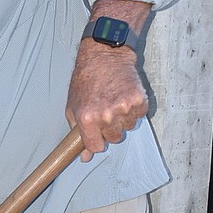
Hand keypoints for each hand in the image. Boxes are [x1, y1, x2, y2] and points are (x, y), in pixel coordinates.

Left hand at [66, 41, 148, 161]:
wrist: (104, 55)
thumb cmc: (86, 80)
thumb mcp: (73, 107)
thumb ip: (78, 133)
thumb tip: (85, 157)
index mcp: (87, 118)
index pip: (96, 147)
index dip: (97, 141)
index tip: (97, 134)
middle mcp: (106, 115)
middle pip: (114, 139)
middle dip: (110, 128)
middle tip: (105, 110)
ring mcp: (123, 108)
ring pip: (128, 127)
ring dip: (123, 118)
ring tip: (114, 99)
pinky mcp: (138, 100)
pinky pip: (139, 115)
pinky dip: (134, 108)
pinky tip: (124, 94)